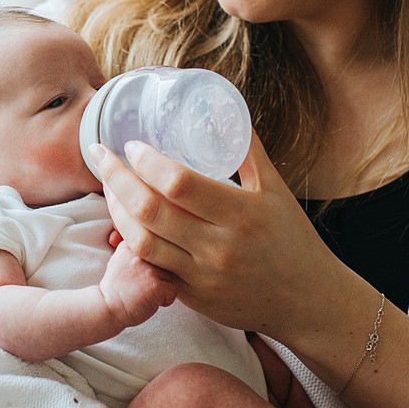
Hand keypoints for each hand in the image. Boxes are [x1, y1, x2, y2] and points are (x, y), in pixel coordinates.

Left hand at [90, 131, 353, 339]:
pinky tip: (124, 222)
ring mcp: (202, 276)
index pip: (178, 183)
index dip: (147, 161)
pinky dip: (131, 243)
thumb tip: (225, 107)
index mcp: (241, 214)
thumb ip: (248, 150)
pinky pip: (150, 268)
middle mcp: (219, 247)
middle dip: (116, 179)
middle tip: (101, 156)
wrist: (307, 300)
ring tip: (109, 188)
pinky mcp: (192, 297)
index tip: (132, 145)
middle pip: (149, 211)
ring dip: (116, 211)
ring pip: (141, 242)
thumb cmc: (293, 238)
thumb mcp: (276, 189)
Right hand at [98, 242, 177, 327]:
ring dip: (162, 287)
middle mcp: (140, 253)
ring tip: (143, 293)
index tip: (136, 273)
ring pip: (170, 276)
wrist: (106, 308)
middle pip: (165, 261)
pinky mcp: (155, 286)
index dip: (151, 263)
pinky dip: (164, 300)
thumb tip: (133, 237)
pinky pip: (172, 291)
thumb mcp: (118, 260)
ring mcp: (148, 269)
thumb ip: (131, 249)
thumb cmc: (115, 288)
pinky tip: (149, 301)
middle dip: (158, 274)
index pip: (157, 246)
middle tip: (140, 285)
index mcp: (131, 244)